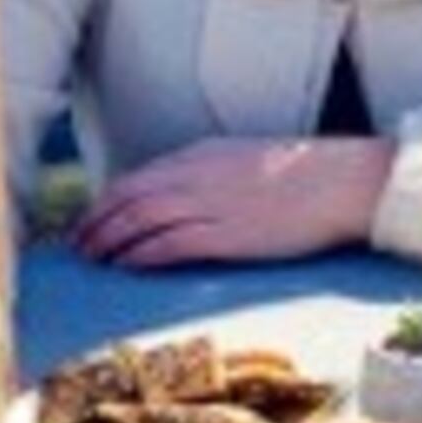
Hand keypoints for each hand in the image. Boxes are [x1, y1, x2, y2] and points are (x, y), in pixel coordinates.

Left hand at [70, 136, 394, 267]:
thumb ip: (208, 175)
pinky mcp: (228, 234)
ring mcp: (211, 203)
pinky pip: (169, 243)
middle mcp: (198, 175)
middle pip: (127, 197)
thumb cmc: (303, 175)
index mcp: (201, 155)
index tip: (89, 221)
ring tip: (93, 260)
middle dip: (96, 222)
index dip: (105, 201)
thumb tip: (179, 198)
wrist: (343, 181)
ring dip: (109, 240)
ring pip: (140, 218)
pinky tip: (126, 266)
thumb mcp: (245, 161)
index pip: (136, 177)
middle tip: (78, 246)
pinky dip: (140, 254)